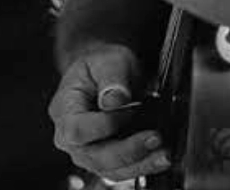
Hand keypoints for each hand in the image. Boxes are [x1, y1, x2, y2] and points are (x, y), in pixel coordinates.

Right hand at [48, 43, 170, 181]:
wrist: (104, 71)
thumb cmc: (102, 64)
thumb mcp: (108, 60)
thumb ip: (112, 77)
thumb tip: (116, 101)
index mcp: (64, 108)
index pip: (77, 129)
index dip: (106, 125)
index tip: (133, 108)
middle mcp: (70, 137)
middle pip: (94, 157)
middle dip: (128, 151)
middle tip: (156, 138)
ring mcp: (86, 151)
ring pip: (109, 170)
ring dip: (139, 165)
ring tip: (165, 154)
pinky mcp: (104, 158)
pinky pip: (121, 169)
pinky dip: (142, 165)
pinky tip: (161, 156)